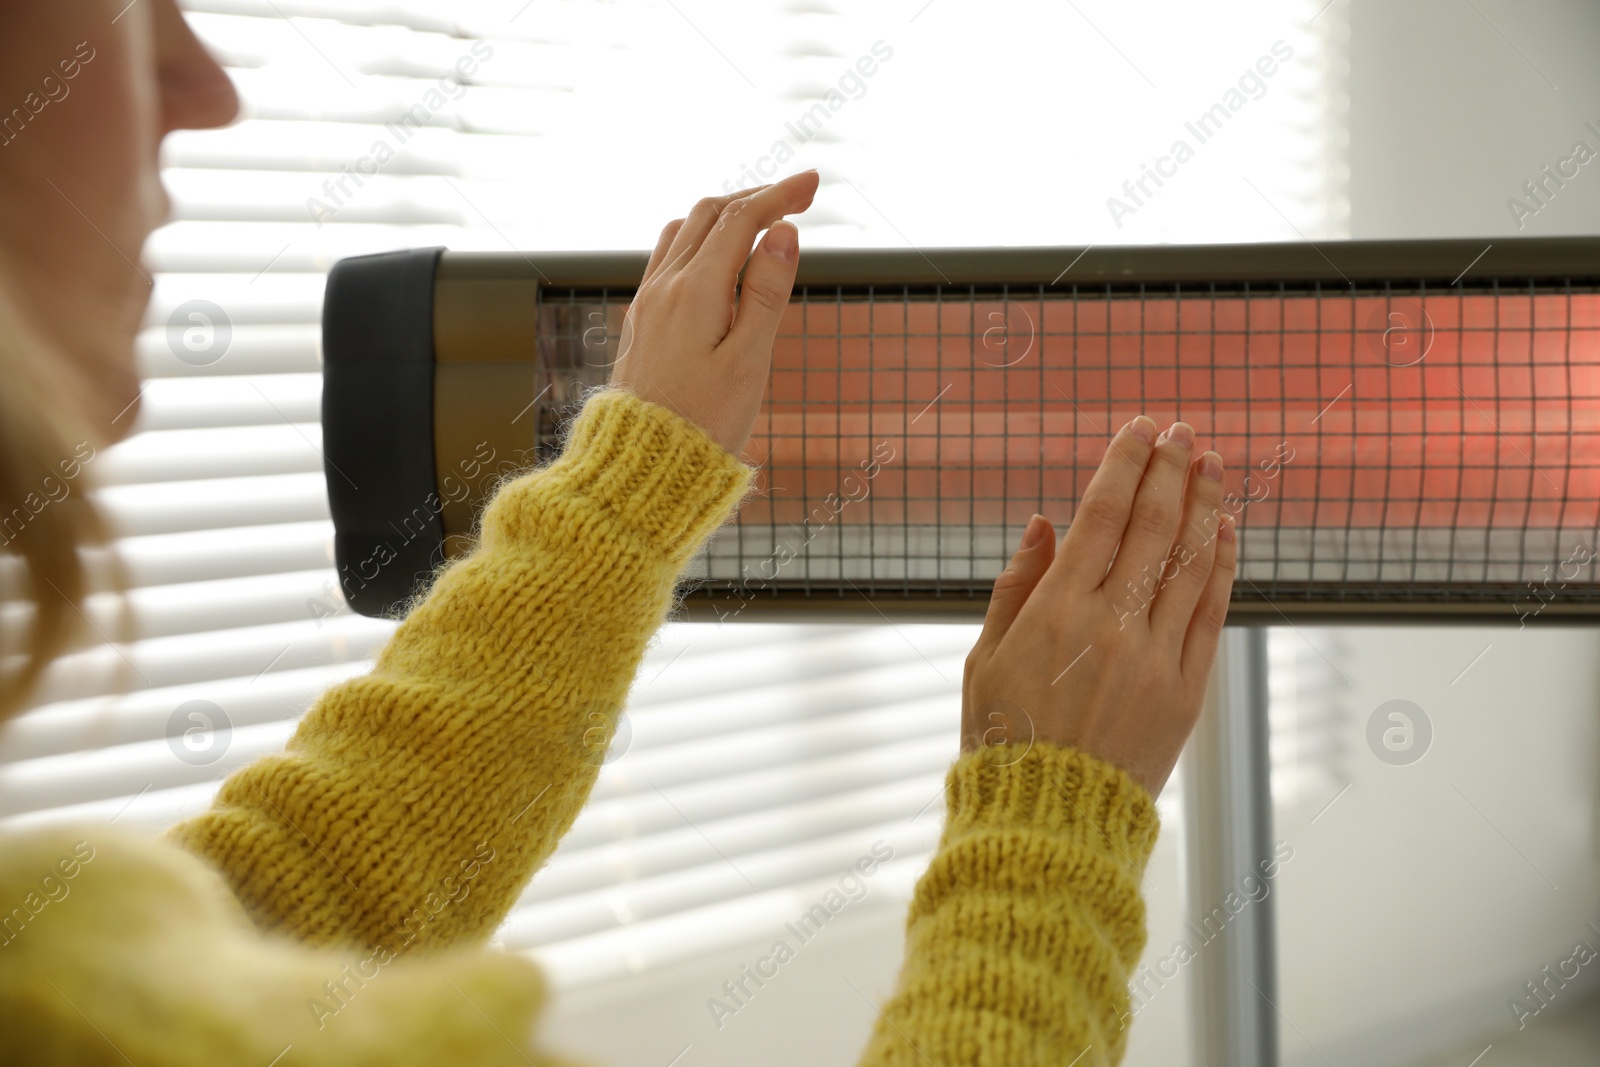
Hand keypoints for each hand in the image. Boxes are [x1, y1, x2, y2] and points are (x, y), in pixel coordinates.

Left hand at [608, 170, 820, 456]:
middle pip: (709, 214)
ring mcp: (647, 303)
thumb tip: (782, 233)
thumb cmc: (703, 424)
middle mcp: (664, 287)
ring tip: (760, 222)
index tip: (813, 183)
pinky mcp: (640, 322)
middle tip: (796, 197)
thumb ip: (766, 294)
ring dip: (723, 215)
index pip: (742, 220)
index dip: (780, 195)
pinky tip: (717, 261)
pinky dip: (699, 240)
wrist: (640, 467)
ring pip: (682, 231)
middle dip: (754, 197)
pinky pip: (667, 258)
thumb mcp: (749, 361)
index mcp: (695, 291)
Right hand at [961, 418, 1238, 796]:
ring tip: (1212, 463)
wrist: (1049, 823)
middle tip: (1182, 430)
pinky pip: (1210, 613)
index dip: (1124, 464)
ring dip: (1204, 504)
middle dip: (1170, 469)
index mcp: (1056, 612)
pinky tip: (1226, 529)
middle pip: (1152, 526)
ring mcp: (1157, 658)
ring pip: (1190, 561)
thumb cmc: (1003, 741)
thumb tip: (1046, 523)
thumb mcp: (986, 659)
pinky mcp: (1187, 692)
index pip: (1101, 515)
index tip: (1138, 429)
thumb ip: (1017, 585)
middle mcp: (1112, 625)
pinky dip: (1222, 566)